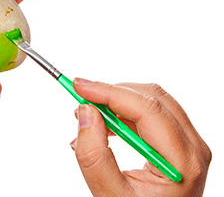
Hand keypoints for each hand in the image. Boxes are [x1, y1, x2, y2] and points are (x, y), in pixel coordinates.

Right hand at [70, 78, 210, 196]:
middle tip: (81, 101)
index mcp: (183, 162)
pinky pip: (149, 112)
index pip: (147, 109)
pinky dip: (123, 112)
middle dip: (112, 93)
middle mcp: (192, 147)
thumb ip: (94, 157)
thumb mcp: (111, 196)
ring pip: (151, 100)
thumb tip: (85, 112)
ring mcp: (187, 142)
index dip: (110, 92)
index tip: (80, 86)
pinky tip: (106, 127)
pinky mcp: (176, 141)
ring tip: (89, 116)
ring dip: (116, 101)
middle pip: (152, 98)